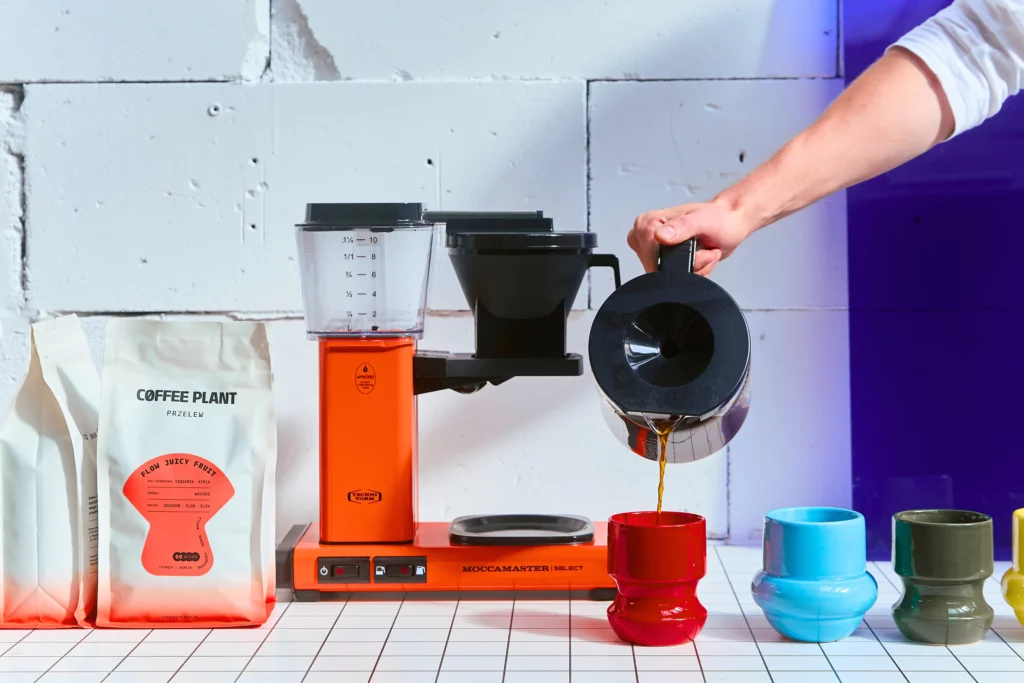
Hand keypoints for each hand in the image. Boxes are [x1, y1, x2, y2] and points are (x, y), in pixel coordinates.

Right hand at [627, 200, 754, 275]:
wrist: (729, 225)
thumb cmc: (719, 219)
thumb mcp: (703, 220)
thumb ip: (682, 226)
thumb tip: (660, 235)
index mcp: (647, 223)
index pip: (651, 256)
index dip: (677, 259)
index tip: (695, 247)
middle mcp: (644, 237)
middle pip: (660, 271)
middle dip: (690, 266)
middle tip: (704, 250)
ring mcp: (652, 252)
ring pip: (670, 278)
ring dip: (695, 270)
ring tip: (705, 252)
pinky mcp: (662, 262)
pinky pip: (677, 281)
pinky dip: (695, 273)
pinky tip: (702, 259)